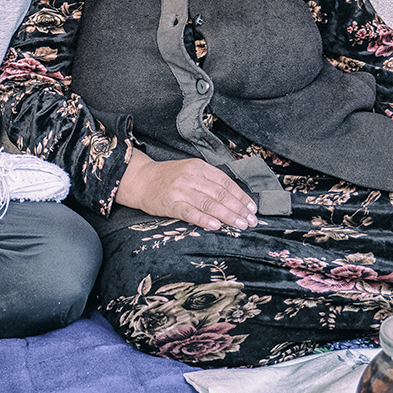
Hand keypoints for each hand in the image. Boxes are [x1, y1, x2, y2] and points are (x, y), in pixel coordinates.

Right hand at [115, 150, 258, 230]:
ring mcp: (180, 190)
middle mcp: (191, 177)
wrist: (140, 180)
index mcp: (199, 167)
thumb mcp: (190, 170)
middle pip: (220, 194)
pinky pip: (190, 213)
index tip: (252, 208)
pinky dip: (204, 219)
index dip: (240, 196)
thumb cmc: (168, 177)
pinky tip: (216, 226)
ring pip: (209, 203)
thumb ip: (209, 180)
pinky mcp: (170, 204)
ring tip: (241, 224)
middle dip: (238, 208)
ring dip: (228, 216)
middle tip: (251, 221)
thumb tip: (234, 197)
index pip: (225, 182)